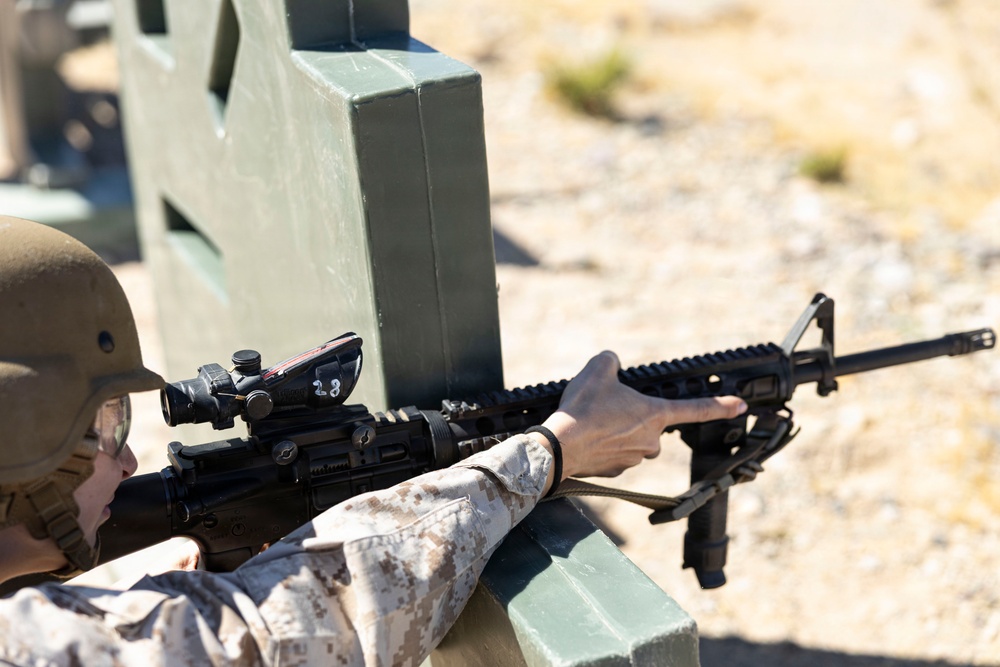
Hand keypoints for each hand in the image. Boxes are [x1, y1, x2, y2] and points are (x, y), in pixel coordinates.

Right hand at [535, 351, 746, 483]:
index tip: (740, 405)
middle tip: (606, 408)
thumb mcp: (598, 369)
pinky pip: (616, 454)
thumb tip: (613, 363)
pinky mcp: (617, 471)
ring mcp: (634, 458)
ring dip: (616, 431)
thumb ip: (612, 361)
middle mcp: (651, 440)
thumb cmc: (582, 409)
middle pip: (650, 423)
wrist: (560, 447)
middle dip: (632, 415)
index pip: (696, 409)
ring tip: (593, 422)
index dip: (721, 406)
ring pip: (632, 439)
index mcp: (654, 414)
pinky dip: (604, 446)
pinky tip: (587, 438)